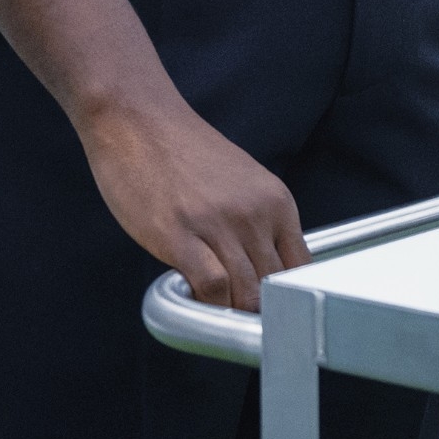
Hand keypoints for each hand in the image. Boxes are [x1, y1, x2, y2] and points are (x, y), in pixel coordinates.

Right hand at [78, 98, 308, 310]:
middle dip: (255, 309)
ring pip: (245, 294)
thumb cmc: (185, 152)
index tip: (270, 311)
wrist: (139, 120)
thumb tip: (263, 271)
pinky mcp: (180, 236)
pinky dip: (205, 303)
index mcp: (276, 201)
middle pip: (272, 287)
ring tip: (212, 307)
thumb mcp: (242, 182)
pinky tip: (190, 293)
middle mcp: (255, 214)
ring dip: (229, 310)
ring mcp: (219, 225)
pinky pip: (210, 288)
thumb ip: (258, 222)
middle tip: (235, 319)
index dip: (286, 297)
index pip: (300, 268)